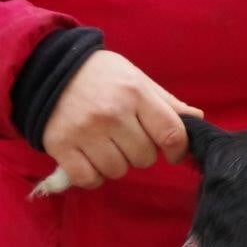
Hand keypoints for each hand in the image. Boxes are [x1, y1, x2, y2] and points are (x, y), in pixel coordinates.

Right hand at [41, 50, 203, 189]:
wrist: (48, 67)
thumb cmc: (102, 76)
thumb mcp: (138, 80)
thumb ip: (167, 103)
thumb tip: (198, 119)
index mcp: (136, 94)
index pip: (171, 134)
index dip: (178, 150)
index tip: (173, 152)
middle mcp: (112, 113)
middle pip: (145, 157)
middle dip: (142, 152)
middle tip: (128, 138)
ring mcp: (85, 130)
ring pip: (118, 170)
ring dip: (117, 164)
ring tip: (107, 145)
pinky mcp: (60, 145)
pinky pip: (89, 179)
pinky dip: (93, 175)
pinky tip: (91, 159)